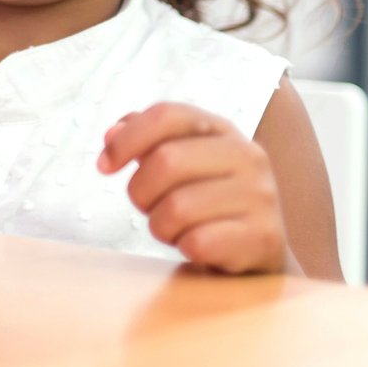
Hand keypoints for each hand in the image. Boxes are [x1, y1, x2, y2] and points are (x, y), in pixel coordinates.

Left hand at [98, 102, 287, 274]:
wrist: (259, 251)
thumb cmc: (206, 201)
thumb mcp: (181, 162)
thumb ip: (147, 140)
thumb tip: (112, 133)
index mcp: (223, 129)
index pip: (166, 115)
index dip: (126, 139)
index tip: (104, 166)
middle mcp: (248, 155)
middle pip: (165, 161)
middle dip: (140, 192)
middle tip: (149, 207)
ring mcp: (260, 196)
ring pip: (177, 208)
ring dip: (161, 226)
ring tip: (175, 228)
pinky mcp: (263, 237)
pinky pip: (198, 243)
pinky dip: (185, 247)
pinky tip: (196, 245)